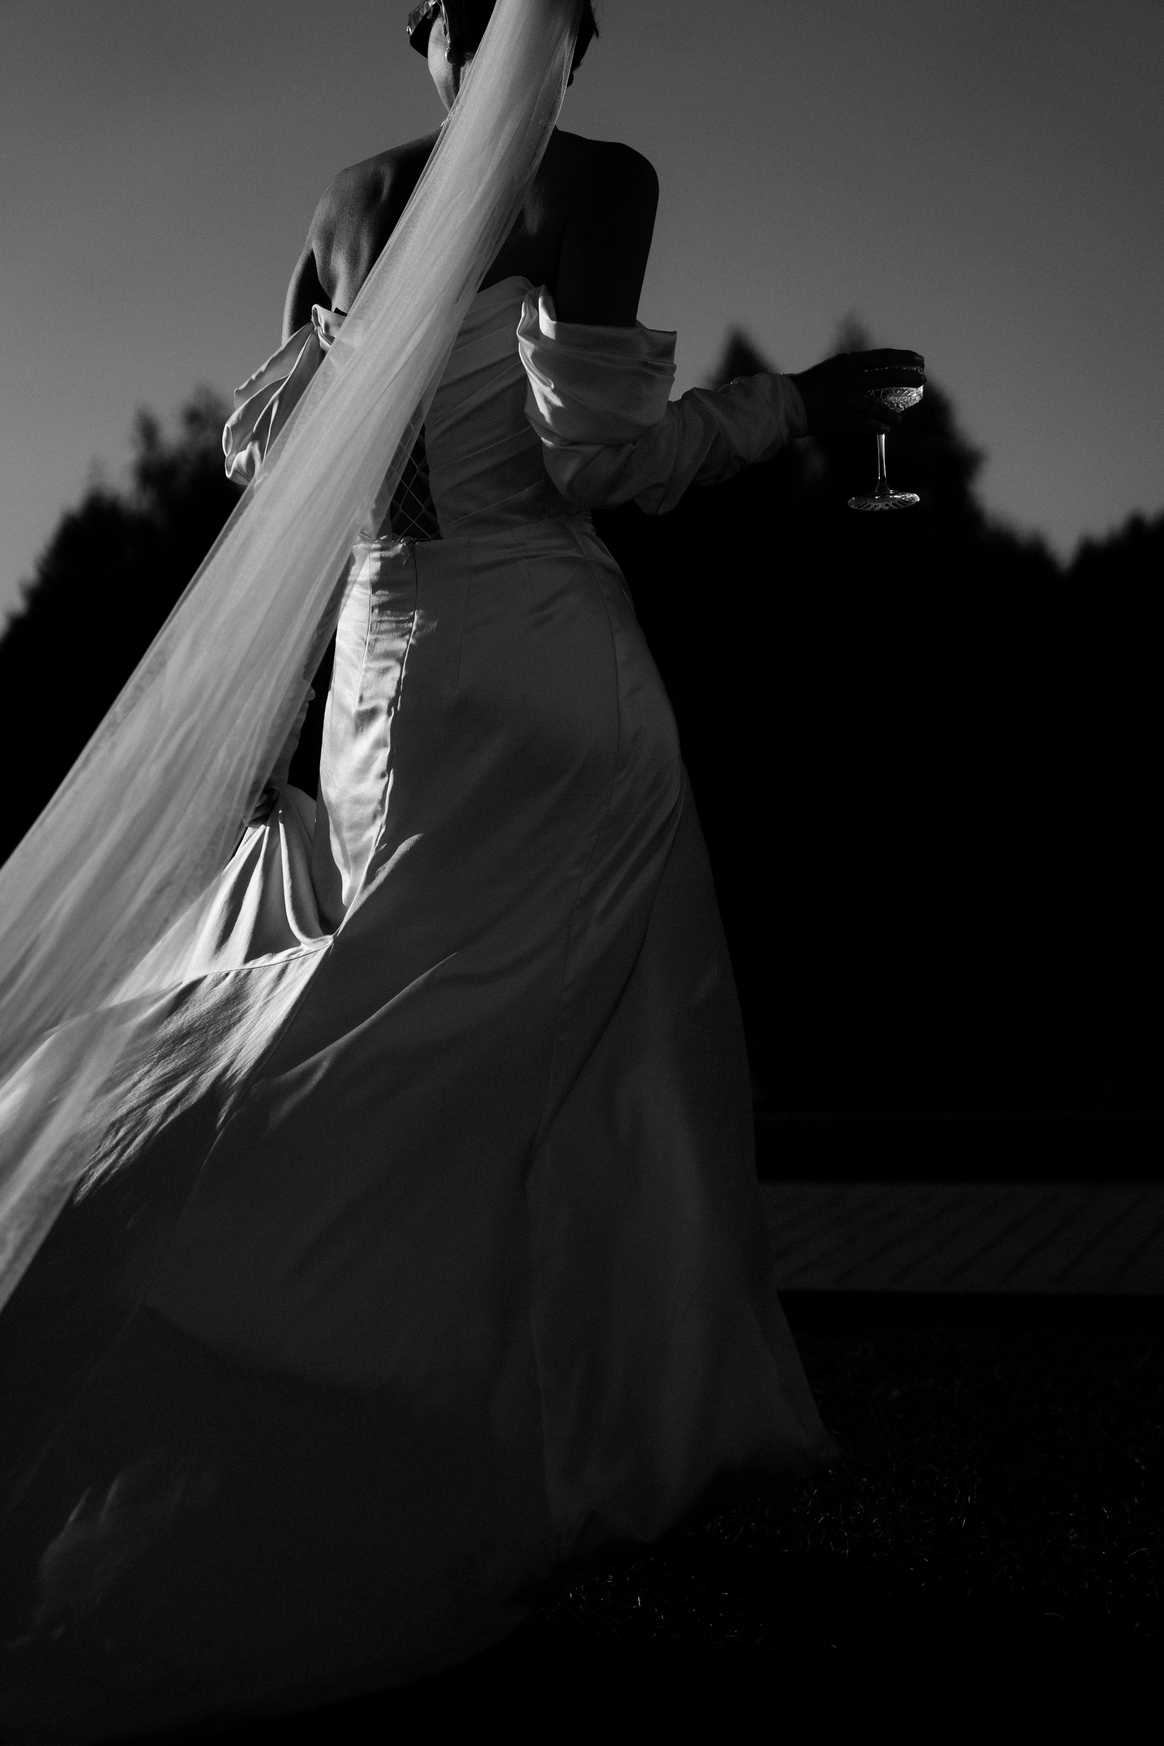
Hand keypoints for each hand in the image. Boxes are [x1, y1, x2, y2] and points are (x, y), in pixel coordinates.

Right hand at [788, 349, 925, 437]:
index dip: (904, 358)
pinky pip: (869, 425)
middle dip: (909, 378)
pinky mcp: (844, 421)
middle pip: (889, 377)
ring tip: (900, 417)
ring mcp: (848, 402)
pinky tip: (887, 428)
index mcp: (848, 363)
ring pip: (881, 406)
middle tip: (922, 381)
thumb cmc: (812, 384)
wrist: (789, 403)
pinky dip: (880, 427)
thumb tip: (881, 371)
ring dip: (894, 412)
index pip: (884, 358)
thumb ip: (857, 368)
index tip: (919, 360)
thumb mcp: (835, 367)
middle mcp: (851, 380)